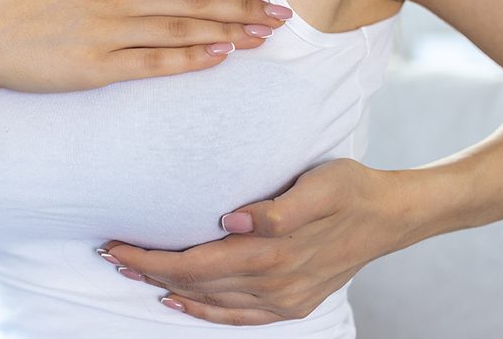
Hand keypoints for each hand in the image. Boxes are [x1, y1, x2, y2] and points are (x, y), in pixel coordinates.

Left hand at [97, 158, 428, 325]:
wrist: (391, 217)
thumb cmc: (351, 189)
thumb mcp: (321, 184)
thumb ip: (278, 208)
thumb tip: (232, 219)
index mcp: (272, 252)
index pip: (193, 262)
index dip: (151, 258)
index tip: (117, 246)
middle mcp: (273, 283)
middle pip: (194, 284)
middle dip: (148, 271)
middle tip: (111, 255)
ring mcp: (282, 300)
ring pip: (211, 302)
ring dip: (169, 289)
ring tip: (133, 274)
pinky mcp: (292, 305)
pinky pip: (238, 317)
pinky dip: (205, 313)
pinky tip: (182, 304)